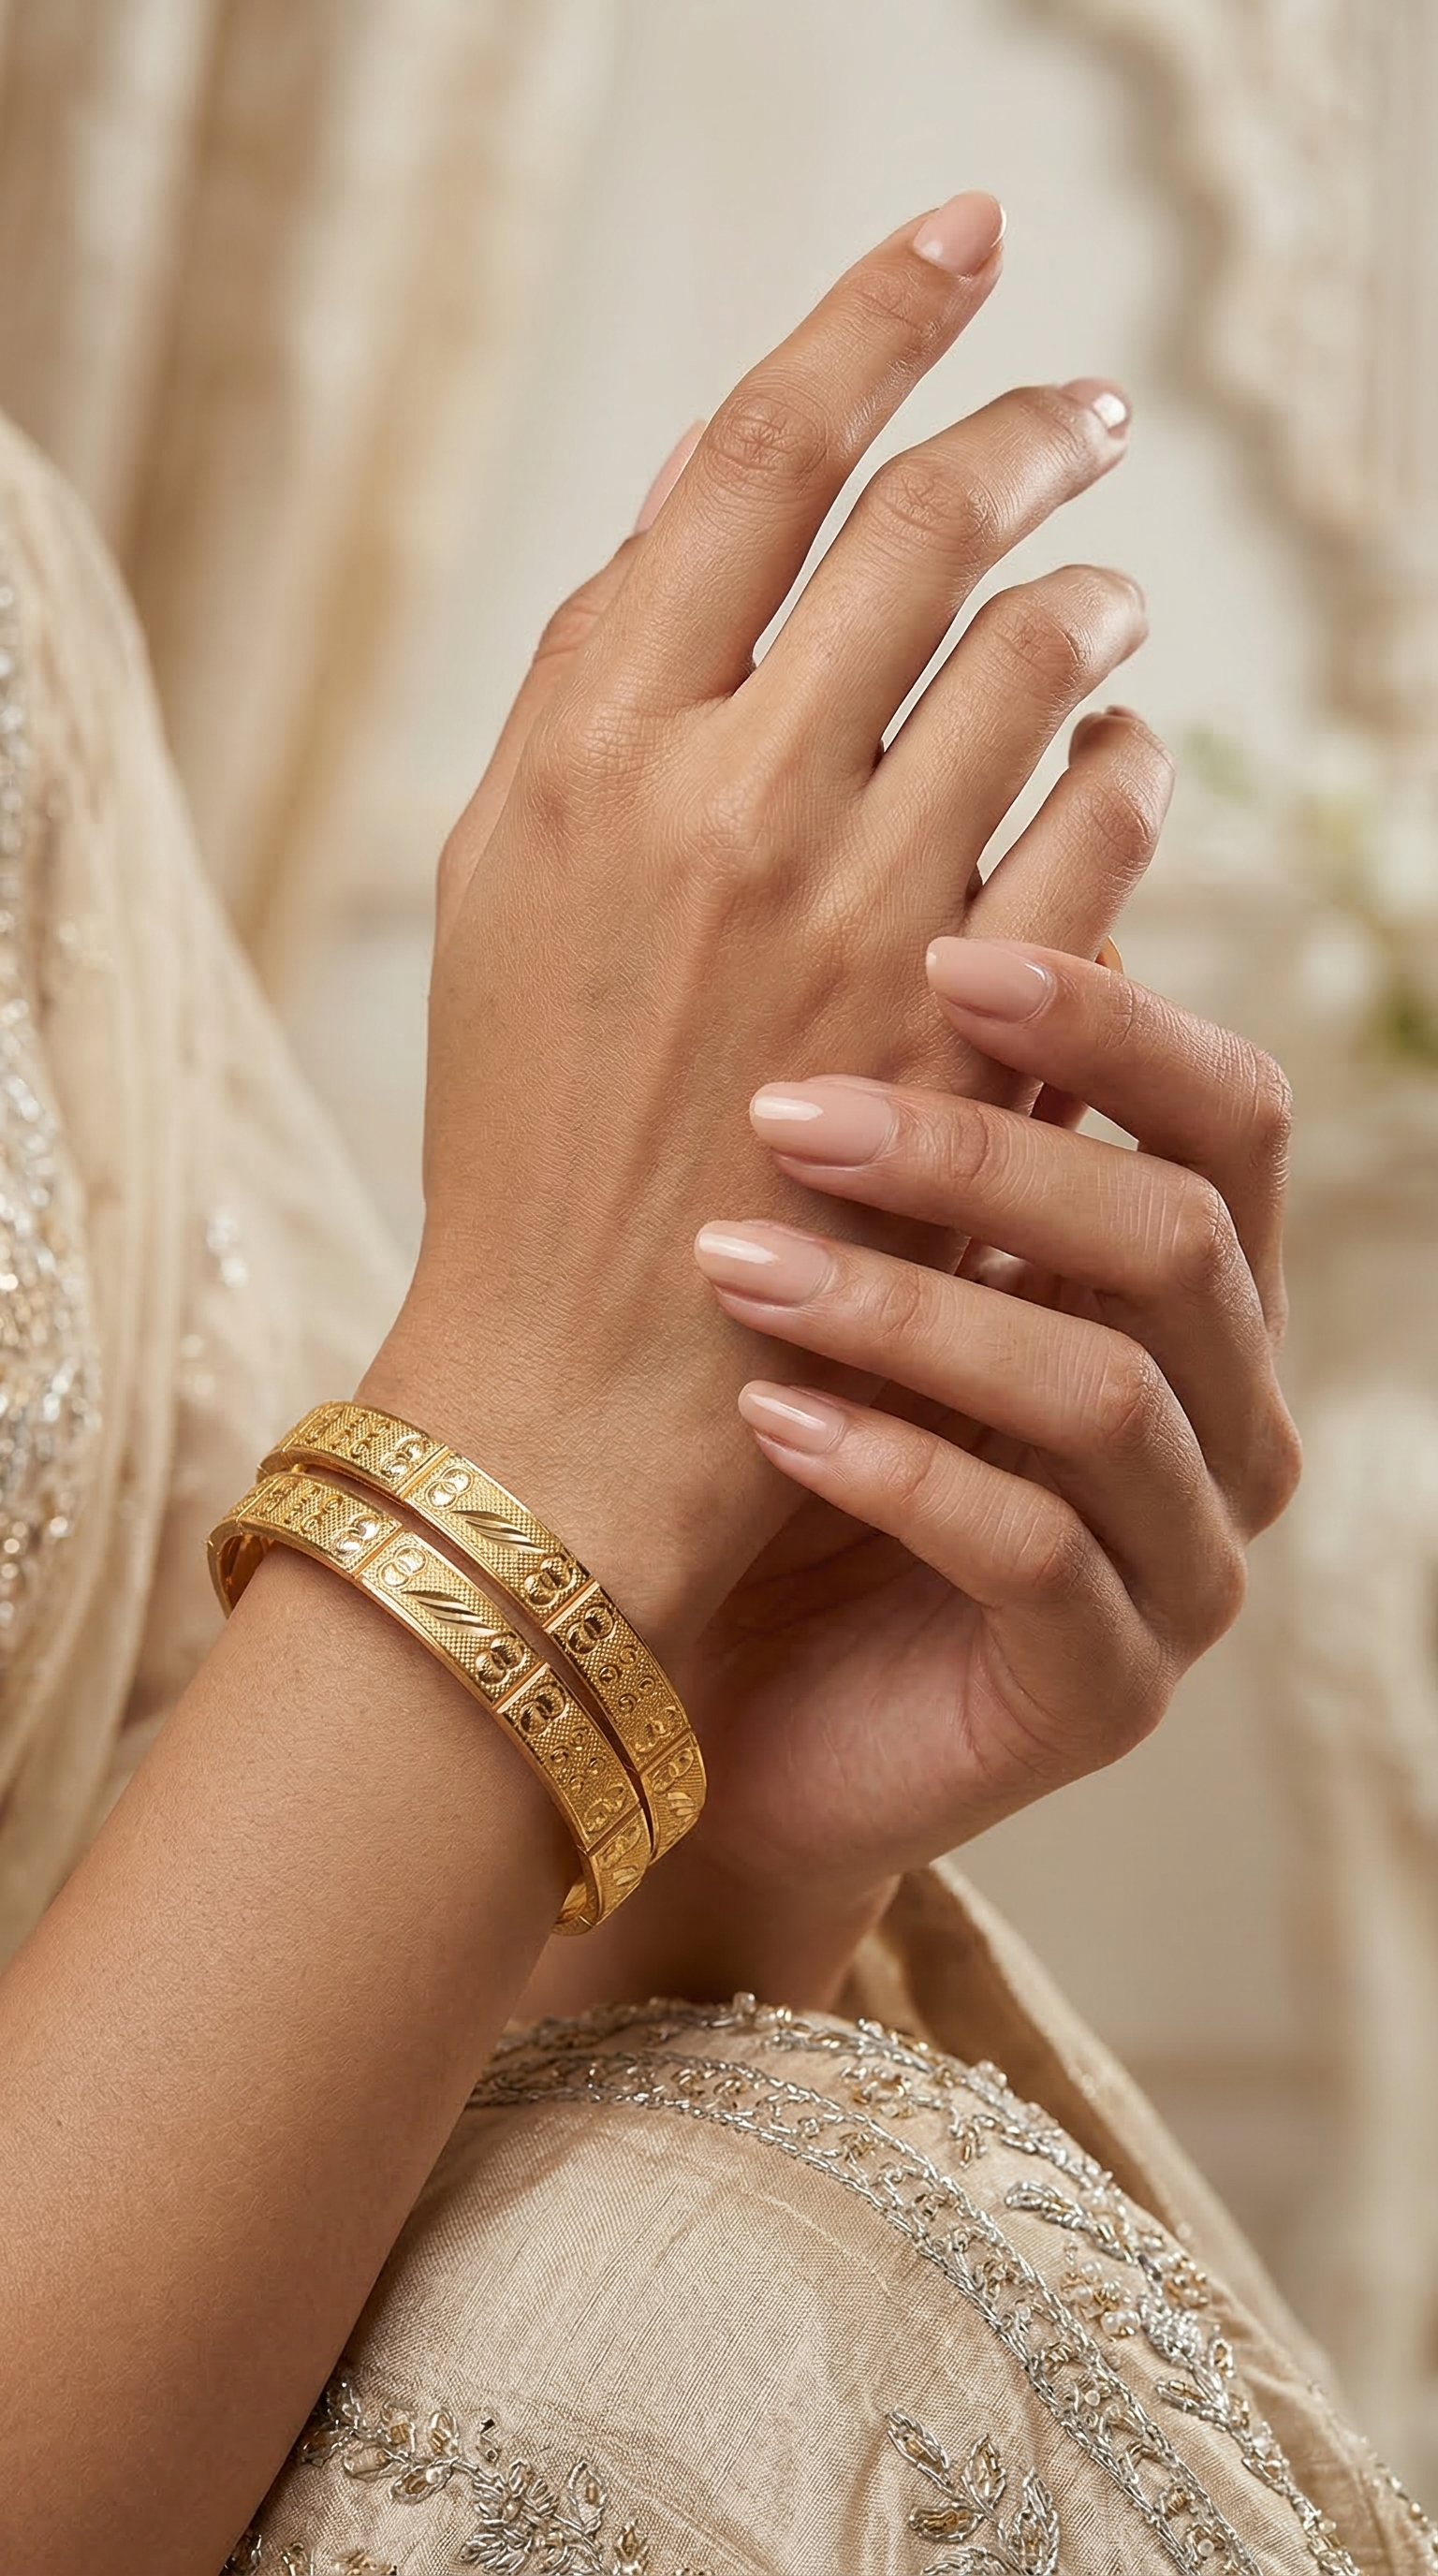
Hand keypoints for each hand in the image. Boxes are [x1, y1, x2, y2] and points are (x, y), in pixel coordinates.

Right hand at [362, 191, 1152, 1661]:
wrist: (580, 1384)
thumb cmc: (522, 1129)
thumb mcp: (500, 881)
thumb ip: (594, 681)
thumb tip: (710, 485)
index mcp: (580, 748)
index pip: (750, 458)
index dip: (869, 317)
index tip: (957, 240)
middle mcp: (722, 802)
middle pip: (916, 526)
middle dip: (1025, 433)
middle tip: (1086, 407)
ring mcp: (857, 917)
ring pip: (1030, 664)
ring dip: (1088, 598)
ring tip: (1108, 588)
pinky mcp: (966, 1030)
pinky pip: (1097, 838)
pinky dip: (1127, 769)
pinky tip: (1129, 753)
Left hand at [524, 928, 1299, 2010]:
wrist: (694, 1688)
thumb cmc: (768, 1440)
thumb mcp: (852, 1255)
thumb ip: (927, 1120)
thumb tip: (946, 895)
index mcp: (1192, 1294)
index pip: (1230, 1116)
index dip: (1111, 1021)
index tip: (942, 943)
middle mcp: (1223, 1424)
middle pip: (1179, 1240)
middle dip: (979, 1156)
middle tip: (783, 1114)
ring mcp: (1180, 1569)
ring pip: (1103, 1395)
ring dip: (911, 1310)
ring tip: (734, 1264)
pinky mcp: (1105, 1693)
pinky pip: (1035, 1558)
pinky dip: (898, 1471)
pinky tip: (768, 1420)